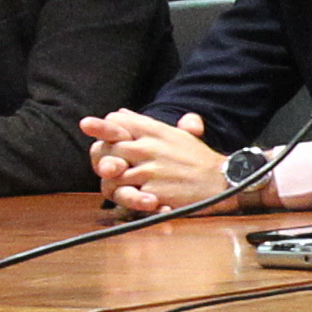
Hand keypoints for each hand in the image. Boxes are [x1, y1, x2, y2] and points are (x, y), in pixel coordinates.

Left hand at [79, 106, 234, 214]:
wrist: (222, 181)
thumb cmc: (197, 159)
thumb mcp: (175, 134)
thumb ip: (146, 124)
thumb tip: (120, 113)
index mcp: (155, 131)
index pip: (117, 122)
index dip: (101, 127)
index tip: (90, 127)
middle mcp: (149, 147)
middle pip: (108, 149)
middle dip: (103, 160)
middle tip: (109, 168)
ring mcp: (151, 170)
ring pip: (113, 176)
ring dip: (114, 184)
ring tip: (126, 188)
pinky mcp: (154, 191)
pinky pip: (128, 195)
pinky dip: (129, 198)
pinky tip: (141, 198)